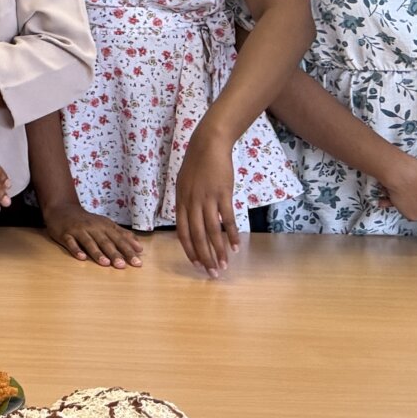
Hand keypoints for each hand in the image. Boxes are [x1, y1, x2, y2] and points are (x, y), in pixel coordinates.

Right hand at [42, 197, 143, 268]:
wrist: (62, 209)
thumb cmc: (88, 221)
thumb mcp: (106, 224)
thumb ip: (123, 235)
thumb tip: (140, 248)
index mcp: (105, 226)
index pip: (119, 239)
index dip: (128, 250)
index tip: (137, 262)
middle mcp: (93, 227)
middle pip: (105, 241)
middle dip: (114, 253)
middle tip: (122, 265)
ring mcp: (79, 230)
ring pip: (89, 242)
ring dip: (97, 253)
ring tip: (105, 263)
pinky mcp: (65, 234)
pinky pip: (70, 242)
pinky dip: (76, 250)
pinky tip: (81, 257)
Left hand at [172, 135, 241, 276]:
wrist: (208, 144)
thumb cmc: (196, 164)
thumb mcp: (183, 184)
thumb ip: (186, 203)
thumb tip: (189, 221)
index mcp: (180, 201)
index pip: (182, 232)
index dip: (189, 249)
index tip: (197, 264)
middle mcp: (192, 202)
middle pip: (197, 235)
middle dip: (204, 256)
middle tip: (212, 273)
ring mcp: (207, 198)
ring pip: (212, 231)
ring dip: (218, 250)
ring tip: (224, 265)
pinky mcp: (223, 194)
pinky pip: (227, 219)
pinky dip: (232, 234)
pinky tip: (236, 247)